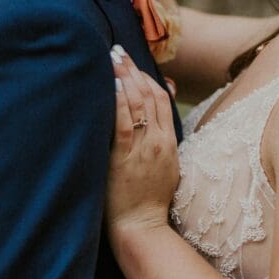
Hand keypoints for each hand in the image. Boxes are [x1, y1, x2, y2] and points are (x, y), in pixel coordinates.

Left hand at [107, 45, 179, 237]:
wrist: (142, 227)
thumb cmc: (149, 198)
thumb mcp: (166, 165)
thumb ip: (162, 137)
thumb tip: (160, 111)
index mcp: (169, 142)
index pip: (161, 99)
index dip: (147, 76)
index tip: (132, 62)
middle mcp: (158, 142)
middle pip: (149, 96)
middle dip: (132, 70)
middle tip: (117, 50)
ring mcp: (142, 150)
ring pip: (137, 105)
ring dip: (124, 78)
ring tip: (111, 59)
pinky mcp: (124, 159)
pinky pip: (122, 125)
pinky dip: (117, 103)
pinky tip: (109, 86)